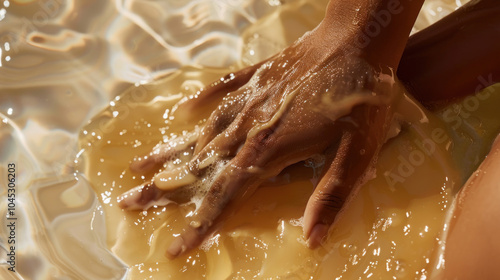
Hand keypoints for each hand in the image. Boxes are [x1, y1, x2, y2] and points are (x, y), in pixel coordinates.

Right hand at [118, 27, 397, 257]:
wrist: (357, 39)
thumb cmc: (362, 97)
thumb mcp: (358, 151)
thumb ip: (332, 194)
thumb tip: (311, 238)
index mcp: (270, 149)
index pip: (226, 194)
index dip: (201, 223)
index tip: (175, 246)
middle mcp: (249, 126)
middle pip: (200, 164)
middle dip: (164, 189)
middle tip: (126, 203)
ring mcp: (249, 99)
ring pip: (202, 132)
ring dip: (170, 152)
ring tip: (139, 167)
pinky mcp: (256, 77)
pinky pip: (221, 91)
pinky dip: (200, 102)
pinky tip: (184, 109)